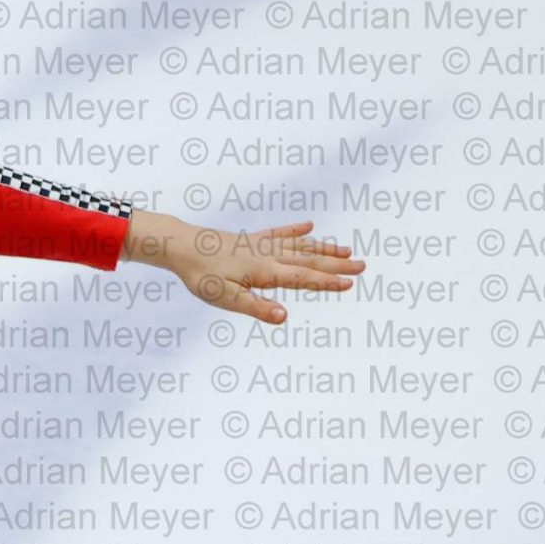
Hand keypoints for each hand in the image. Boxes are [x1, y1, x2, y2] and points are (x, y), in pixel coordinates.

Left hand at [123, 209, 364, 323]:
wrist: (181, 246)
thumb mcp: (225, 298)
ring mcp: (261, 245)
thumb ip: (256, 307)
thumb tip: (284, 317)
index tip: (350, 283)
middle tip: (363, 265)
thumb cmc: (201, 275)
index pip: (303, 278)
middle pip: (309, 260)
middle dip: (337, 264)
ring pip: (300, 246)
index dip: (327, 281)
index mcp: (265, 271)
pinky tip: (309, 226)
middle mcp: (268, 255)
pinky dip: (296, 230)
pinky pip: (279, 233)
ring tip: (347, 250)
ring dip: (324, 248)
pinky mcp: (251, 239)